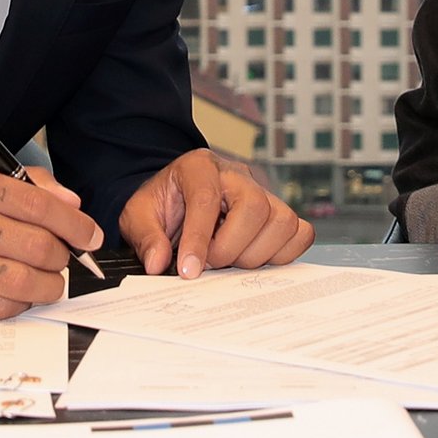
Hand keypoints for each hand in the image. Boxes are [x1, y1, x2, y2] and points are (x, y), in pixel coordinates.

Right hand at [0, 162, 102, 317]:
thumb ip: (24, 184)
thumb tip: (71, 203)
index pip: (39, 206)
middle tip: (66, 256)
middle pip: (37, 247)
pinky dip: (20, 302)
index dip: (75, 224)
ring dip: (50, 285)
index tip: (90, 236)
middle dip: (64, 256)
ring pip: (24, 282)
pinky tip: (20, 291)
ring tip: (50, 278)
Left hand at [119, 149, 314, 278]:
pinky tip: (254, 257)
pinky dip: (283, 253)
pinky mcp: (278, 211)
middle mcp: (236, 175)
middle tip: (209, 264)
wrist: (175, 197)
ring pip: (281, 221)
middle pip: (254, 207)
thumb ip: (146, 237)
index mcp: (199, 167)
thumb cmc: (161, 203)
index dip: (199, 239)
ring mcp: (263, 192)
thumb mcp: (137, 215)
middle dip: (230, 247)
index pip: (207, 200)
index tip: (188, 271)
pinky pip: (300, 232)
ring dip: (256, 254)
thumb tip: (158, 264)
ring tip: (229, 261)